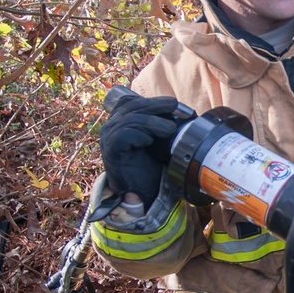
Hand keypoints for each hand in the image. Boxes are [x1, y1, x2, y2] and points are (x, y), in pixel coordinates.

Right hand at [99, 95, 181, 209]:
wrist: (141, 192)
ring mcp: (109, 138)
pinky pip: (122, 136)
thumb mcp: (158, 139)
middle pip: (132, 106)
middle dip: (157, 105)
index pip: (131, 101)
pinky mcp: (110, 151)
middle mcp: (111, 127)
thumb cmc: (150, 164)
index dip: (153, 100)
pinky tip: (149, 141)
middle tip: (176, 107)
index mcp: (121, 121)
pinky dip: (138, 135)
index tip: (175, 105)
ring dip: (153, 122)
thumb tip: (185, 112)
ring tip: (170, 129)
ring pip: (130, 120)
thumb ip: (162, 124)